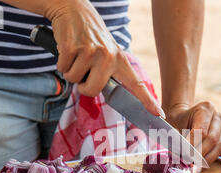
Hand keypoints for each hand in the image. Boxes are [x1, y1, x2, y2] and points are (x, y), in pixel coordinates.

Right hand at [45, 0, 162, 116]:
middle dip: (83, 86)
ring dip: (71, 71)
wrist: (74, 10)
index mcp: (120, 60)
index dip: (147, 100)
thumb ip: (108, 73)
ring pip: (74, 79)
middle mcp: (108, 56)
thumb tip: (99, 92)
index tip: (158, 113)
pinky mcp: (73, 47)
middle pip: (92, 90)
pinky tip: (69, 49)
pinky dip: (62, 63)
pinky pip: (63, 69)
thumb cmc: (90, 37)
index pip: (136, 84)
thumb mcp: (107, 53)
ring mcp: (91, 51)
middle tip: (84, 71)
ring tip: (77, 55)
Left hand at [166, 102, 220, 170]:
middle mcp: (218, 117)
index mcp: (206, 108)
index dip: (194, 144)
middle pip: (212, 139)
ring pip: (220, 146)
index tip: (186, 154)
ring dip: (208, 158)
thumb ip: (178, 136)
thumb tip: (183, 152)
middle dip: (201, 153)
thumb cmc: (178, 122)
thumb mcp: (174, 124)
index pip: (202, 130)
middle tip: (191, 163)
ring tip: (197, 167)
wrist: (183, 118)